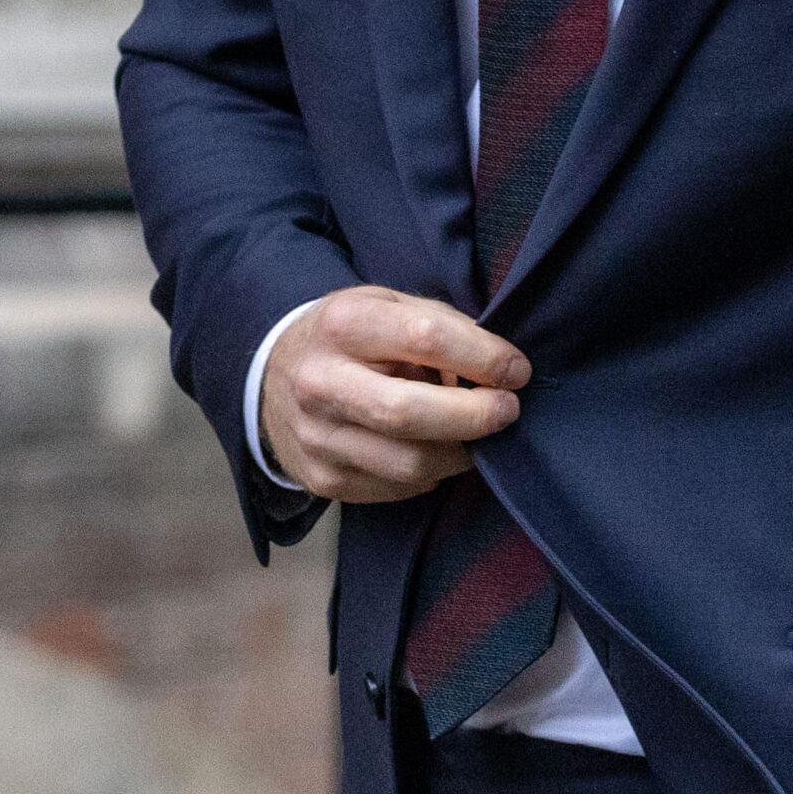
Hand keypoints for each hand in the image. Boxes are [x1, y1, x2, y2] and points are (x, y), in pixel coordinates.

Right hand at [260, 287, 528, 503]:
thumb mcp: (388, 305)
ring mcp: (317, 437)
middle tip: (508, 410)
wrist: (275, 373)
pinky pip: (398, 488)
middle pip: (410, 413)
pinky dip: (433, 471)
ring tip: (477, 433)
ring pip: (409, 463)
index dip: (484, 357)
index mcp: (342, 324)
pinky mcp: (322, 478)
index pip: (426, 338)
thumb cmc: (352, 336)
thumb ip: (442, 326)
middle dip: (476, 416)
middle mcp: (320, 382)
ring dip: (461, 452)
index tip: (517, 371)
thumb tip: (500, 366)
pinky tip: (436, 448)